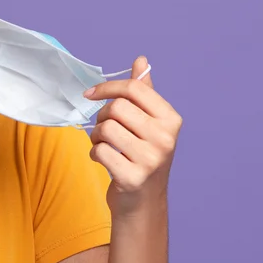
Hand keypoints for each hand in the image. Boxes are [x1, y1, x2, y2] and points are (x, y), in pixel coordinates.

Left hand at [83, 56, 182, 217]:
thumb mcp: (148, 123)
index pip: (135, 88)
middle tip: (103, 130)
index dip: (107, 87)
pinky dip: (95, 154)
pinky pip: (99, 151)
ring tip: (104, 146)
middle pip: (116, 107)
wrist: (143, 202)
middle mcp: (166, 138)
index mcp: (171, 119)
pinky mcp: (132, 178)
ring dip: (95, 137)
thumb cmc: (142, 156)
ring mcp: (151, 159)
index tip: (90, 94)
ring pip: (105, 129)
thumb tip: (141, 61)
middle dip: (101, 116)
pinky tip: (105, 161)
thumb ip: (144, 92)